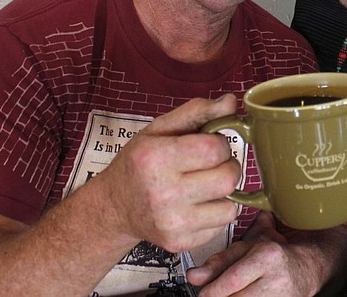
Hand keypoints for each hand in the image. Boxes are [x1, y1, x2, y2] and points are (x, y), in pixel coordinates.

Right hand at [95, 94, 240, 252]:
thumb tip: (231, 102)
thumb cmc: (140, 163)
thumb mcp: (160, 129)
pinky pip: (222, 225)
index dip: (220, 144)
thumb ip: (197, 111)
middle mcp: (162, 194)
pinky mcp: (180, 243)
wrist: (114, 207)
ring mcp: (172, 223)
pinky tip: (198, 204)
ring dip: (225, 192)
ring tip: (205, 184)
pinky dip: (217, 212)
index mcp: (156, 159)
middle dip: (227, 166)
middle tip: (212, 165)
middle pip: (228, 178)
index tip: (209, 145)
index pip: (215, 149)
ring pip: (231, 205)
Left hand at [188, 212, 317, 296]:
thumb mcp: (245, 250)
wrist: (303, 270)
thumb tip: (194, 276)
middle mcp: (276, 278)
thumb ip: (219, 262)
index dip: (213, 290)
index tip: (203, 292)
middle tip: (215, 293)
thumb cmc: (273, 257)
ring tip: (233, 293)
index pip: (233, 281)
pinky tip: (243, 296)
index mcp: (267, 257)